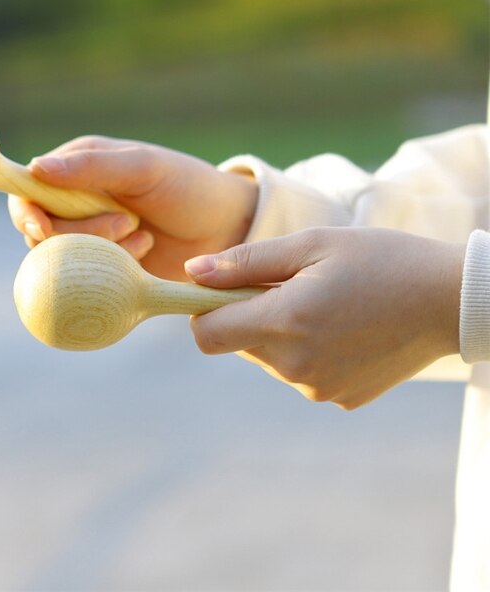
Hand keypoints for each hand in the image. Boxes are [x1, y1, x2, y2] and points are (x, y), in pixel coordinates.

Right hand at [8, 136, 257, 279]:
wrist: (225, 228)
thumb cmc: (186, 186)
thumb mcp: (143, 167)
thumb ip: (91, 167)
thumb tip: (35, 168)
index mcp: (78, 167)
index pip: (29, 190)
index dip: (27, 212)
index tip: (41, 229)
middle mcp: (76, 202)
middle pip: (40, 230)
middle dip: (81, 233)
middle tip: (128, 223)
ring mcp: (88, 236)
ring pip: (61, 257)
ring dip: (100, 249)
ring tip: (141, 237)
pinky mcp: (103, 266)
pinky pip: (86, 278)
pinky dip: (112, 268)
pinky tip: (143, 253)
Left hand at [185, 227, 463, 408]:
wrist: (451, 301)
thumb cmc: (380, 259)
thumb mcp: (310, 246)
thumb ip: (245, 262)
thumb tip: (192, 272)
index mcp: (285, 322)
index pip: (206, 335)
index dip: (203, 309)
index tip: (222, 288)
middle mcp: (295, 365)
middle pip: (238, 342)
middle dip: (250, 313)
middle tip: (293, 285)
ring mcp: (318, 387)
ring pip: (269, 357)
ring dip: (280, 330)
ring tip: (325, 303)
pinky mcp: (339, 398)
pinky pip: (300, 371)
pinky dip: (308, 349)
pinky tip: (344, 327)